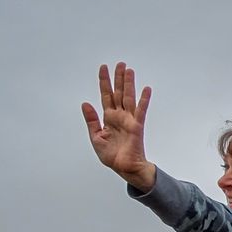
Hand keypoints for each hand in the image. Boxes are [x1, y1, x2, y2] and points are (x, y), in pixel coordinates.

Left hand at [81, 62, 155, 189]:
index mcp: (109, 118)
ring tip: (129, 70)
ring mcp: (129, 120)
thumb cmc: (112, 156)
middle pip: (119, 93)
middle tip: (120, 64)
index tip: (103, 68)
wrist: (123, 168)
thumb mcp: (96, 137)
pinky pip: (140, 111)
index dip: (104, 82)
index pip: (106, 95)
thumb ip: (91, 120)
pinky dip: (144, 100)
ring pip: (129, 98)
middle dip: (118, 78)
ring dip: (129, 84)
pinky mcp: (137, 127)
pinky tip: (146, 89)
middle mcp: (119, 116)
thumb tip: (85, 103)